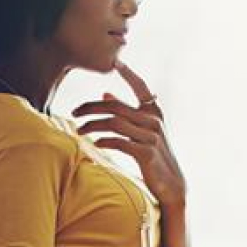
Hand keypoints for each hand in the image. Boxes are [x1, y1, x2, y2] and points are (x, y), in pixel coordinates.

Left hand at [71, 61, 185, 206]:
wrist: (172, 184)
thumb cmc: (155, 157)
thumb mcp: (144, 131)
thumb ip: (127, 113)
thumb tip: (105, 94)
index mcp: (155, 112)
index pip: (141, 86)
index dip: (128, 74)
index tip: (115, 62)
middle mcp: (154, 121)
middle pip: (116, 106)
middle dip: (91, 107)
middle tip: (75, 112)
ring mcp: (151, 137)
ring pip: (114, 123)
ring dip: (92, 125)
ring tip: (79, 131)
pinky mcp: (146, 153)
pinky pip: (119, 142)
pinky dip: (104, 141)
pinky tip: (95, 144)